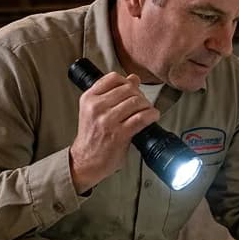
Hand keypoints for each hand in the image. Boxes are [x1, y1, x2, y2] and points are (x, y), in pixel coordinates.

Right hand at [68, 71, 159, 192]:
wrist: (86, 161)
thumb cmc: (91, 137)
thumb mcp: (94, 111)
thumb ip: (112, 93)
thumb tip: (133, 78)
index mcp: (89, 98)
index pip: (113, 78)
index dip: (128, 82)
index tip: (133, 89)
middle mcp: (97, 107)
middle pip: (128, 89)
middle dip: (140, 95)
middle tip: (142, 103)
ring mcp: (108, 120)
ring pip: (136, 102)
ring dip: (147, 105)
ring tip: (147, 110)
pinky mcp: (119, 134)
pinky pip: (141, 118)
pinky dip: (151, 115)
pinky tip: (152, 116)